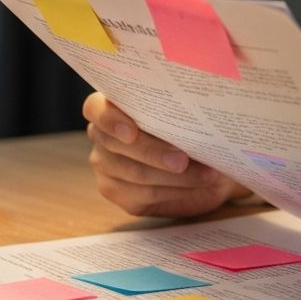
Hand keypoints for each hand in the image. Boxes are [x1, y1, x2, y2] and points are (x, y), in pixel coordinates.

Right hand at [84, 92, 251, 216]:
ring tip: (204, 174)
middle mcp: (101, 135)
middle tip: (183, 160)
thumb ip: (178, 111)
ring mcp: (106, 166)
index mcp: (112, 105)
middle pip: (117, 145)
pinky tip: (194, 186)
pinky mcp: (118, 193)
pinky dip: (174, 190)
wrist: (205, 160)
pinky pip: (143, 195)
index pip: (95, 108)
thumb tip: (192, 113)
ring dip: (174, 176)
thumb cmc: (192, 128)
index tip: (132, 132)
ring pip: (134, 173)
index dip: (110, 120)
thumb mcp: (187, 115)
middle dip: (153, 153)